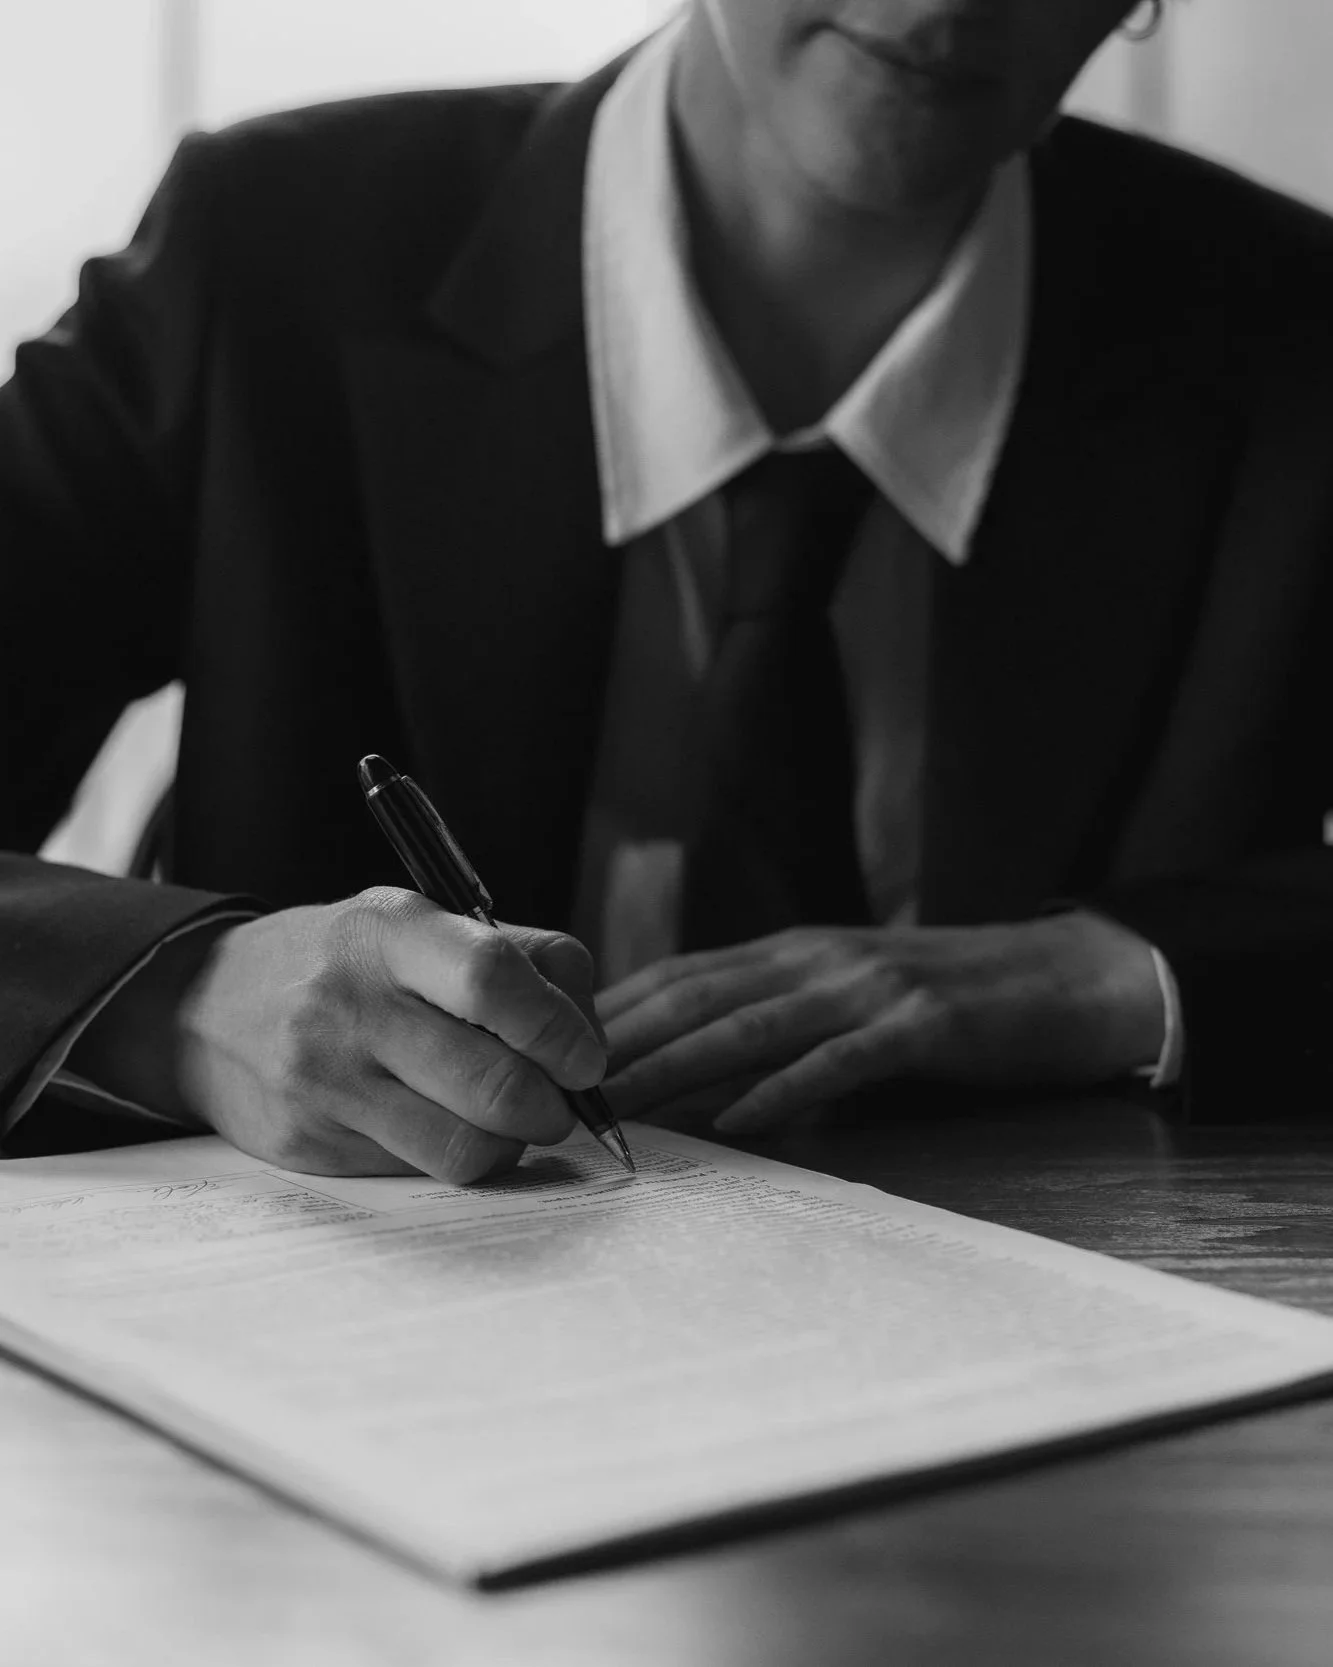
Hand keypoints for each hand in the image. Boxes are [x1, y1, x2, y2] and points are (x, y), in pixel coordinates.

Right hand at [74, 889, 604, 1183]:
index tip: (586, 1057)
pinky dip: (454, 1157)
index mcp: (389, 932)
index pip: (492, 980)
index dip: (559, 1029)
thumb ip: (520, 957)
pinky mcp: (308, 1146)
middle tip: (558, 1099)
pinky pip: (421, 1174)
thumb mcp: (420, 924)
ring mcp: (323, 1082)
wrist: (204, 1007)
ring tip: (506, 1117)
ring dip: (512, 1144)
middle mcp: (349, 1005)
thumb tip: (589, 1034)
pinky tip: (439, 1124)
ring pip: (466, 1148)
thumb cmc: (346, 963)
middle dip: (552, 1105)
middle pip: (493, 1083)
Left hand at [598, 911, 1165, 1134]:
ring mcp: (869, 987)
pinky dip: (785, 1089)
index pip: (682, 974)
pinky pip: (840, 1061)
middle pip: (698, 995)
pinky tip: (740, 1121)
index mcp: (795, 951)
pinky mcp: (922, 1025)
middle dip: (621, 1039)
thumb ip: (781, 1020)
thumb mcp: (851, 995)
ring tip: (617, 1102)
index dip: (613, 1008)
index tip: (547, 1045)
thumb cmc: (951, 998)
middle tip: (550, 1080)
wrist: (1069, 978)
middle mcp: (819, 959)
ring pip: (751, 1023)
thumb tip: (698, 1079)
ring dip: (677, 1064)